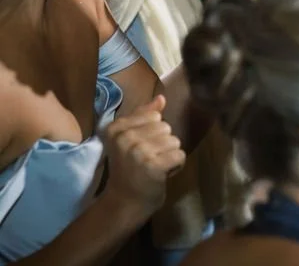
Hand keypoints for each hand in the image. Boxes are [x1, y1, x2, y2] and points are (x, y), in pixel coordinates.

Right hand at [102, 95, 185, 216]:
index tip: (140, 148)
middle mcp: (125, 137)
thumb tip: (161, 98)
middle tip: (148, 160)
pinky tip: (162, 174)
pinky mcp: (153, 166)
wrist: (124, 202)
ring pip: (175, 141)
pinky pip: (180, 155)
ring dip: (169, 155)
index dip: (153, 132)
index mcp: (116, 128)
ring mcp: (139, 152)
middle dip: (162, 144)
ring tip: (154, 167)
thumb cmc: (129, 169)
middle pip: (166, 127)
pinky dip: (176, 166)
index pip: (154, 115)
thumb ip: (144, 116)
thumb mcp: (129, 139)